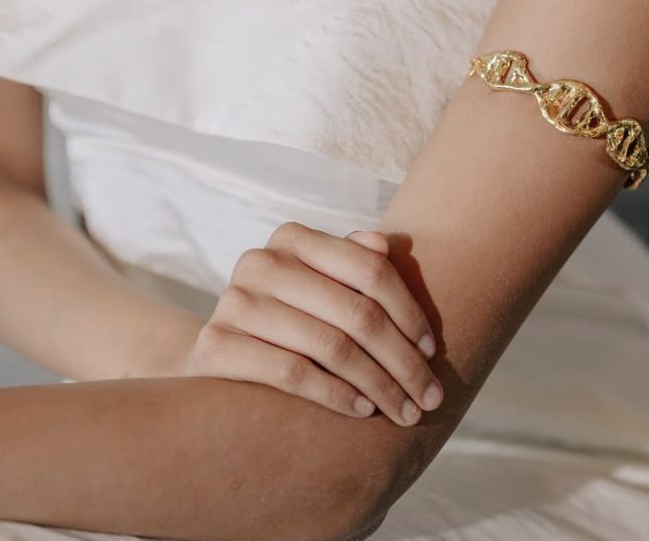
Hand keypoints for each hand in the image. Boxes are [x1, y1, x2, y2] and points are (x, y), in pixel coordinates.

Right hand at [183, 221, 442, 426]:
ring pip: (331, 346)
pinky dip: (335, 395)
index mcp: (292, 237)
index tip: (432, 351)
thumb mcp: (321, 285)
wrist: (220, 353)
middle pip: (357, 312)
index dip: (409, 312)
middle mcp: (261, 261)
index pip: (370, 269)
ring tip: (404, 411)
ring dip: (378, 385)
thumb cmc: (288, 317)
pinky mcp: (216, 344)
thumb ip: (353, 263)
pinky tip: (362, 410)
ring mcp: (235, 301)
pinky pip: (293, 373)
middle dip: (402, 360)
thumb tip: (383, 244)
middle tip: (429, 396)